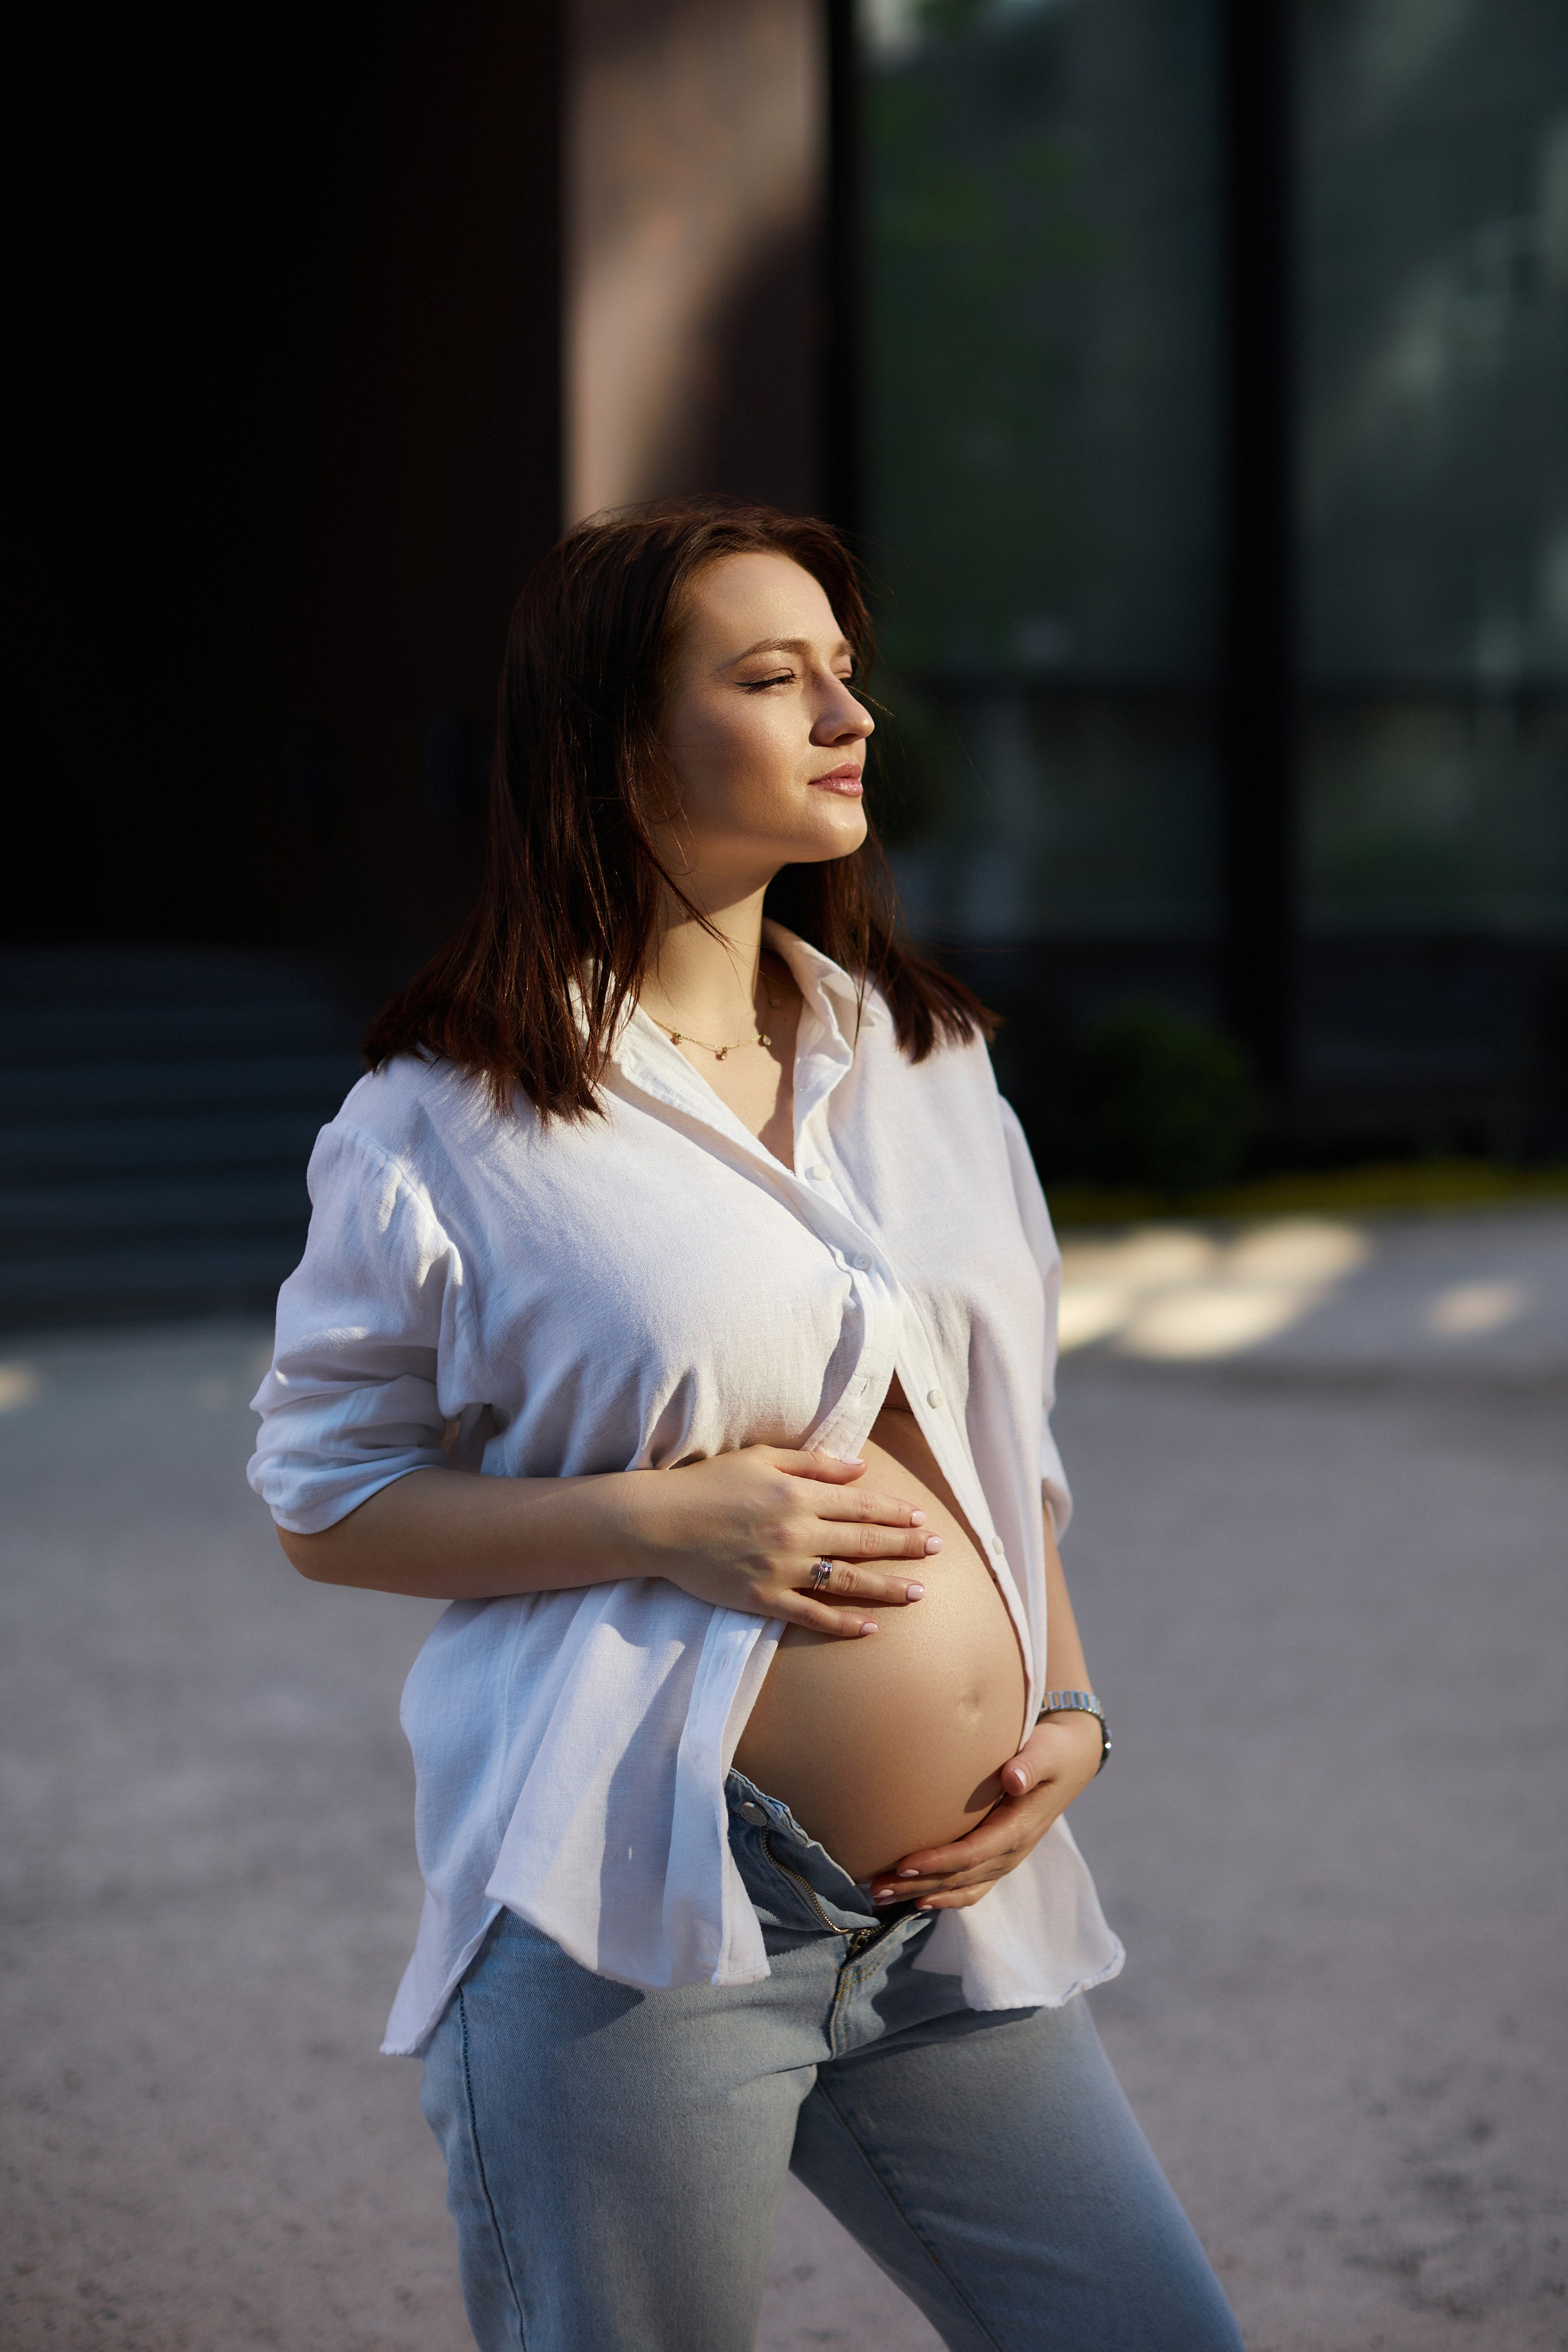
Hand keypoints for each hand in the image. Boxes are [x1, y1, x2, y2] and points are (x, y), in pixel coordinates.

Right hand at [630, 1445, 938, 1636]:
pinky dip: (843, 1623)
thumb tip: (860, 1468)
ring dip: (888, 1587)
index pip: (861, 1504)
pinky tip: (870, 1627)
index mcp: (798, 1494)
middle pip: (864, 1541)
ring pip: (848, 1581)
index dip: (896, 1512)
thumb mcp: (762, 1457)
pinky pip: (812, 1614)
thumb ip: (813, 1463)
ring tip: (919, 1592)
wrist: (659, 1522)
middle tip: (937, 1550)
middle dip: (906, 1545)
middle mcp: (796, 1531)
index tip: (922, 1518)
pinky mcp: (763, 1598)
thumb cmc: (710, 1483)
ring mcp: (781, 1568)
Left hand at [867, 1711, 1102, 1909]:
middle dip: (918, 1885)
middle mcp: (1011, 1851)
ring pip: (961, 1887)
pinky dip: (942, 1896)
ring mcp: (1005, 1858)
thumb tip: (1013, 1779)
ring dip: (922, 1894)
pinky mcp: (998, 1855)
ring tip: (881, 1896)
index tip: (903, 1863)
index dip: (938, 1862)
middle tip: (875, 1887)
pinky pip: (970, 1885)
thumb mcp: (1047, 1751)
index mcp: (1019, 1829)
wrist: (1072, 1761)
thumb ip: (1030, 1764)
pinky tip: (913, 1897)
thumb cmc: (1054, 1750)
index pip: (972, 1854)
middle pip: (960, 1878)